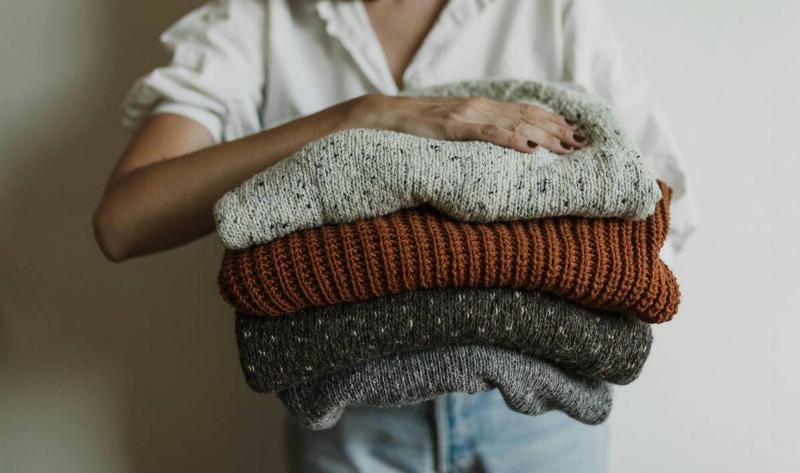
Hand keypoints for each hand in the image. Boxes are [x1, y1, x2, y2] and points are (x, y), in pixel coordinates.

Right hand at [354, 94, 586, 153]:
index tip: (572, 132)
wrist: (385, 116)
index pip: (523, 111)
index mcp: (479, 108)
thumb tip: (498, 143)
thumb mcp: (451, 127)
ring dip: (544, 135)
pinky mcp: (452, 127)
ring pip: (514, 123)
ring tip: (566, 147)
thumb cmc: (417, 127)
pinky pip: (487, 133)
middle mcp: (478, 107)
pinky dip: (510, 139)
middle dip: (556, 130)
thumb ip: (474, 131)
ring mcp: (466, 116)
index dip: (550, 121)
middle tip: (580, 143)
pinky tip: (530, 147)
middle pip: (526, 116)